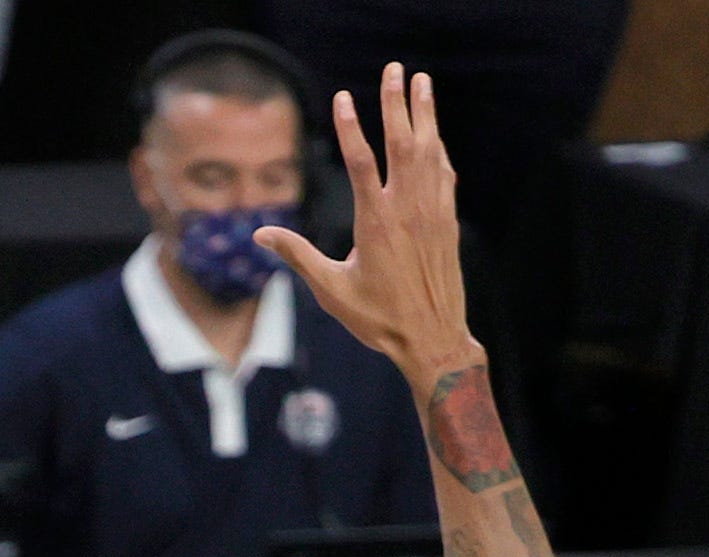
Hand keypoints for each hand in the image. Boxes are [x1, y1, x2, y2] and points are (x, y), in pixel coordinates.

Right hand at [258, 66, 472, 381]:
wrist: (431, 335)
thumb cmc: (377, 319)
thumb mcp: (330, 290)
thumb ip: (298, 255)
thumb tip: (261, 234)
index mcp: (376, 222)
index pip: (362, 161)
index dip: (351, 127)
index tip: (345, 97)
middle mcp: (407, 208)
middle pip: (402, 142)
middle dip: (397, 102)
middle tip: (394, 69)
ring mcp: (432, 210)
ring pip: (429, 149)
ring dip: (425, 113)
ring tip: (421, 82)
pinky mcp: (447, 219)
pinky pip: (443, 173)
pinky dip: (438, 149)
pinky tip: (435, 136)